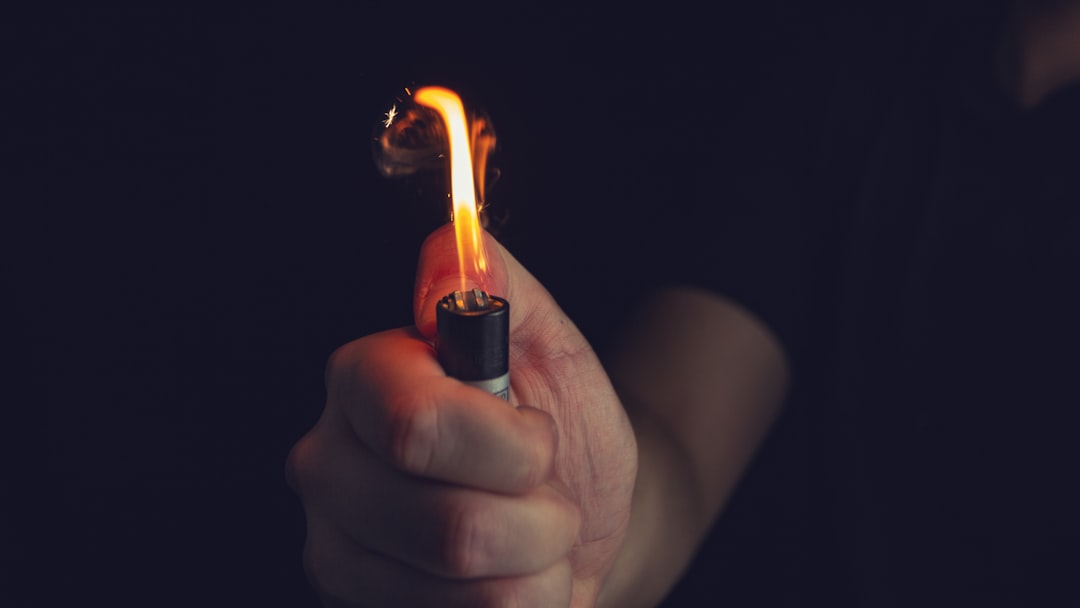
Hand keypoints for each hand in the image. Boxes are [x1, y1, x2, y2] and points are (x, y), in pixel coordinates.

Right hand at [287, 224, 637, 606]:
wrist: (578, 515)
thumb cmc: (560, 425)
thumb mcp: (549, 343)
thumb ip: (501, 286)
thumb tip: (451, 247)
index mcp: (364, 383)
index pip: (416, 427)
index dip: (509, 445)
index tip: (537, 433)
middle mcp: (329, 467)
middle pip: (451, 528)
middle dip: (540, 516)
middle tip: (542, 494)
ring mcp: (337, 553)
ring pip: (469, 590)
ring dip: (538, 566)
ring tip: (529, 537)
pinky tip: (505, 581)